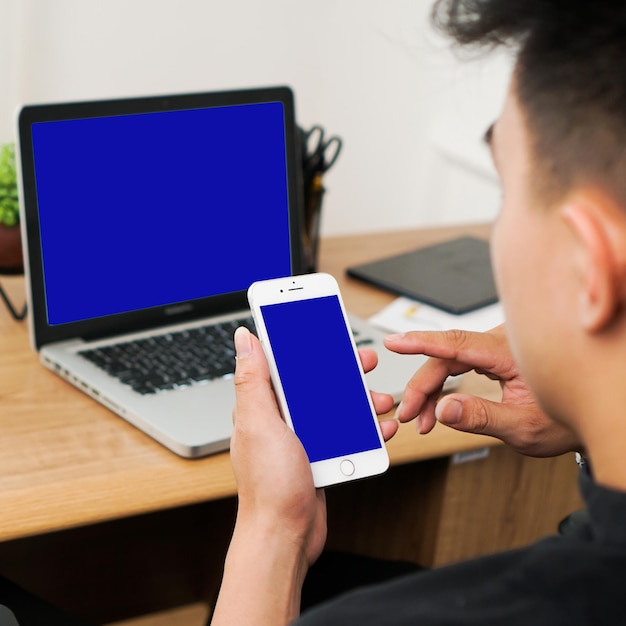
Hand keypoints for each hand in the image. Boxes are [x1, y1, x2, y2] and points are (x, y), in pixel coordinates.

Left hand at [212, 329, 396, 625]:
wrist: (286, 537)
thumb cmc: (269, 486)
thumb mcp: (260, 423)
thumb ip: (254, 378)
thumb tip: (245, 338)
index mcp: (264, 404)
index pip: (283, 361)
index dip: (304, 341)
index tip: (324, 325)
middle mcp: (282, 417)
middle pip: (317, 381)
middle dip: (343, 370)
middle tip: (365, 361)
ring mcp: (303, 437)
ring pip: (336, 406)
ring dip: (361, 400)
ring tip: (380, 401)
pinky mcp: (320, 455)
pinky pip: (346, 433)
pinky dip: (365, 428)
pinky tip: (379, 428)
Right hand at [383, 325, 580, 456]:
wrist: (584, 415)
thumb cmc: (563, 421)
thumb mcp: (523, 428)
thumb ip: (481, 418)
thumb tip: (444, 410)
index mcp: (509, 354)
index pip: (456, 344)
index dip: (421, 342)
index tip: (394, 342)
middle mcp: (500, 344)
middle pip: (445, 357)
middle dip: (421, 387)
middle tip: (408, 415)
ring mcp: (495, 348)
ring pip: (448, 361)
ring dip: (429, 389)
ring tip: (420, 420)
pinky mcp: (492, 356)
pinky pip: (457, 364)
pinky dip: (442, 386)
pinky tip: (435, 407)